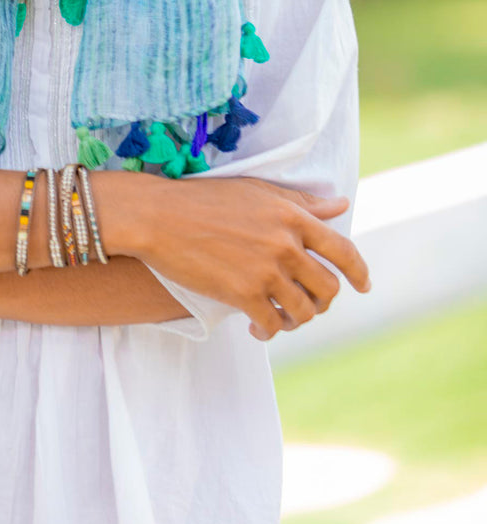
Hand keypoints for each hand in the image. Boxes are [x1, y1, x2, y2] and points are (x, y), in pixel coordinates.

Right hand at [129, 176, 370, 340]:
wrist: (159, 216)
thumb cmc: (205, 199)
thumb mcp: (258, 192)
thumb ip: (302, 203)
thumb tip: (341, 204)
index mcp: (292, 216)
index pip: (343, 250)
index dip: (359, 272)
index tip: (364, 285)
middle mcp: (286, 244)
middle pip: (327, 287)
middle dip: (322, 302)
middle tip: (307, 306)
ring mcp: (266, 270)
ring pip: (304, 311)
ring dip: (297, 320)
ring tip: (282, 319)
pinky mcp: (243, 294)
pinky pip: (273, 324)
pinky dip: (270, 332)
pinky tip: (258, 329)